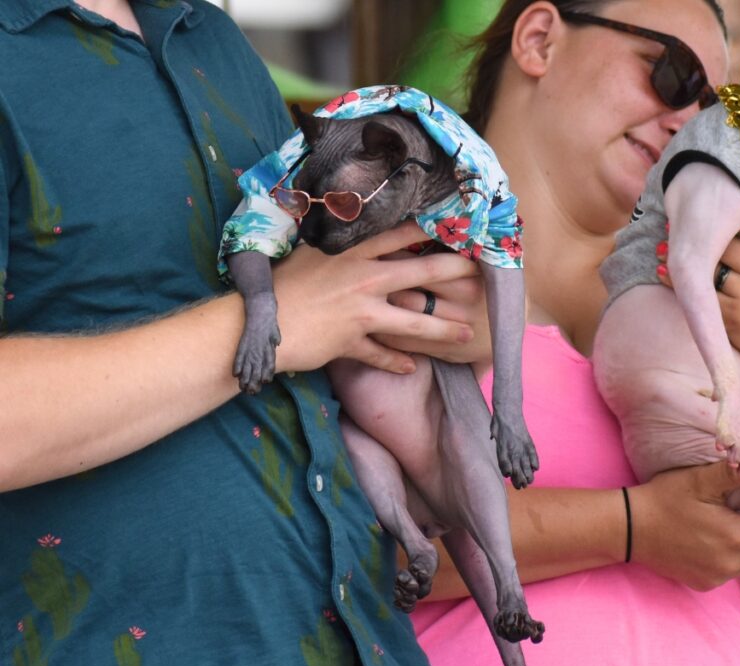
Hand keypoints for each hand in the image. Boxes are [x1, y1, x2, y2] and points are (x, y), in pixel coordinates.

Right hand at [272, 224, 478, 373]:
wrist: (255, 321)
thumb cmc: (282, 284)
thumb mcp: (311, 253)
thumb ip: (339, 244)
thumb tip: (351, 222)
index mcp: (353, 252)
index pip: (402, 235)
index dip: (434, 232)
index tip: (461, 230)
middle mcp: (363, 278)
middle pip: (421, 272)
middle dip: (455, 273)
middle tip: (483, 277)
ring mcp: (360, 312)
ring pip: (413, 322)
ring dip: (443, 329)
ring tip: (467, 334)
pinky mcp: (350, 343)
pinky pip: (382, 355)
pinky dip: (398, 362)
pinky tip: (413, 367)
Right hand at [629, 461, 739, 589]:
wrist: (629, 527)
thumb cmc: (664, 499)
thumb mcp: (699, 480)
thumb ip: (735, 474)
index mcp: (735, 537)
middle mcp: (731, 564)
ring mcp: (717, 577)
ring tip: (735, 520)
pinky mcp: (705, 583)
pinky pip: (733, 570)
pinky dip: (734, 555)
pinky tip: (716, 537)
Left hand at [657, 213, 739, 363]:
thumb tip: (696, 208)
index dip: (736, 214)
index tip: (713, 208)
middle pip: (725, 243)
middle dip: (700, 236)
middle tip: (672, 224)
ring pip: (708, 267)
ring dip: (683, 258)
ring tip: (663, 247)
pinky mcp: (734, 316)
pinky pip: (698, 292)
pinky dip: (677, 281)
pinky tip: (664, 271)